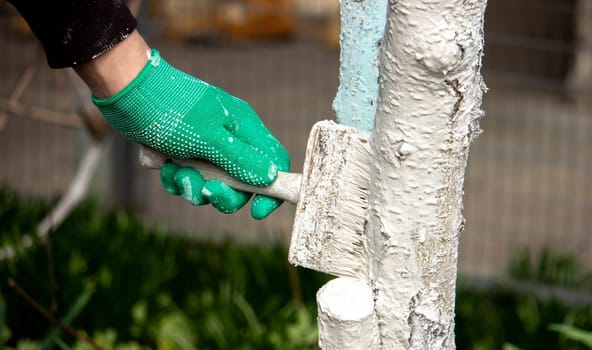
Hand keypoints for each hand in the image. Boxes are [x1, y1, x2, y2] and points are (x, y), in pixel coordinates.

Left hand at [92, 49, 289, 218]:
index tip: (256, 210)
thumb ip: (241, 160)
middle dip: (222, 194)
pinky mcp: (183, 151)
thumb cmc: (171, 109)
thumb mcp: (209, 138)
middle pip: (242, 182)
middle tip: (205, 192)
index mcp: (244, 128)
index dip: (272, 189)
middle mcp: (229, 138)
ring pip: (211, 184)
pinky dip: (174, 176)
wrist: (126, 90)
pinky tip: (161, 162)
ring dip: (191, 185)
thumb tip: (271, 177)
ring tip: (174, 170)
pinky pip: (187, 178)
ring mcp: (205, 146)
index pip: (274, 162)